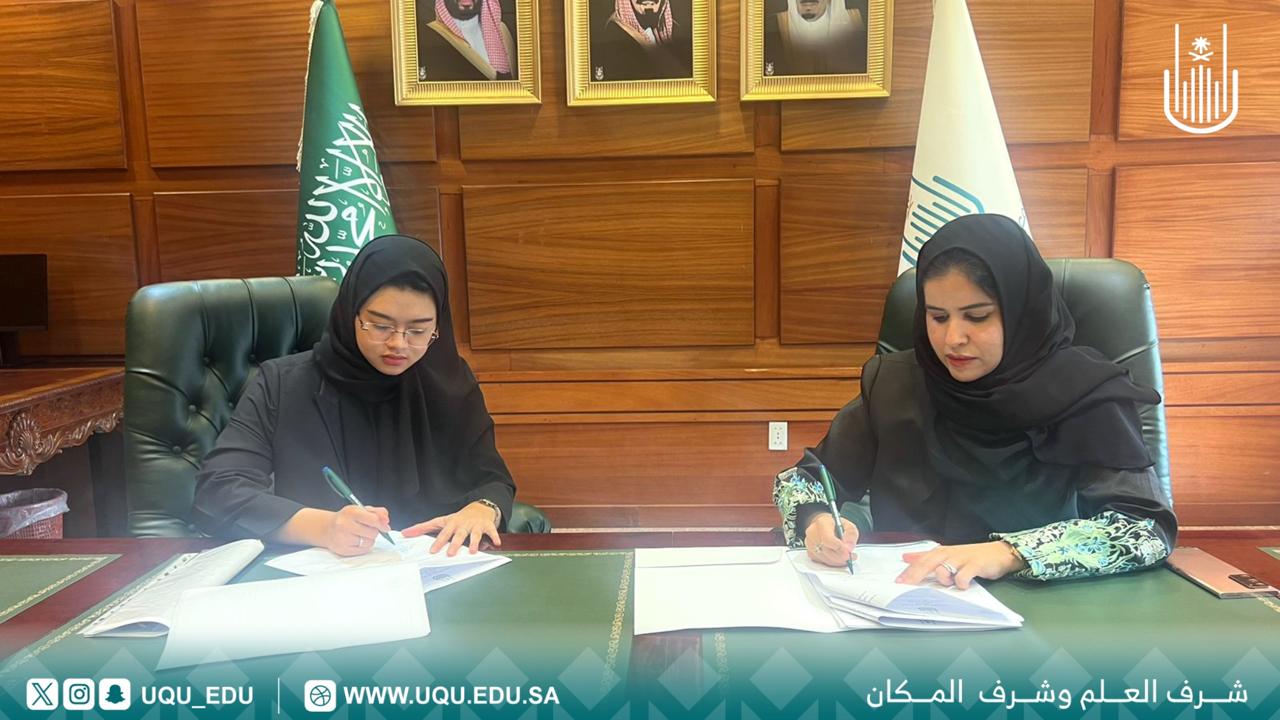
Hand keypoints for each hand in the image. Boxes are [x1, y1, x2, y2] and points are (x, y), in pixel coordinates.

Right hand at [322, 505, 389, 556]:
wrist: (327, 528)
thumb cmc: (347, 518)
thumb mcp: (361, 510)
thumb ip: (377, 512)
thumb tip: (386, 520)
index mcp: (351, 512)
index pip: (372, 519)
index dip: (382, 524)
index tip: (385, 527)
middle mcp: (344, 525)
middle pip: (372, 532)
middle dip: (374, 531)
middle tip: (367, 529)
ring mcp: (343, 538)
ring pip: (369, 542)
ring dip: (369, 539)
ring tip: (361, 535)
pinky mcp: (343, 550)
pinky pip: (363, 550)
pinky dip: (364, 546)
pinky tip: (357, 541)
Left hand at [402, 501, 500, 555]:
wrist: (479, 508)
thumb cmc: (458, 518)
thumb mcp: (442, 521)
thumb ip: (424, 528)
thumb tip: (405, 533)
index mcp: (452, 523)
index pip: (443, 532)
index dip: (438, 541)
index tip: (432, 551)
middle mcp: (463, 524)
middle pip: (459, 534)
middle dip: (455, 543)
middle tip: (450, 553)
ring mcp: (476, 525)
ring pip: (475, 534)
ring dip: (474, 542)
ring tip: (472, 552)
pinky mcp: (487, 526)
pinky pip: (491, 532)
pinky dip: (494, 537)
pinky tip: (496, 543)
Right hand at [803, 513, 858, 567]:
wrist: (825, 526)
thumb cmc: (836, 526)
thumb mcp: (848, 526)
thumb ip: (851, 535)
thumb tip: (848, 548)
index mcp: (822, 522)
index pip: (828, 538)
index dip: (838, 548)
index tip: (848, 552)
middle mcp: (812, 532)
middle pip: (826, 550)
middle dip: (840, 557)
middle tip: (850, 557)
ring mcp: (809, 543)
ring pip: (824, 558)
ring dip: (837, 561)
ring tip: (847, 558)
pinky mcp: (810, 552)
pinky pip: (822, 562)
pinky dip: (832, 562)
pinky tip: (838, 558)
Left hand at [897, 541, 1026, 588]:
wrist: (998, 553)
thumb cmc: (970, 556)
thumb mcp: (946, 555)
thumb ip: (926, 557)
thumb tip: (906, 557)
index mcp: (941, 552)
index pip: (921, 561)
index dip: (909, 571)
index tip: (897, 582)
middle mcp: (949, 554)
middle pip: (928, 563)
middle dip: (915, 575)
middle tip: (907, 586)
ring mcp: (962, 559)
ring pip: (944, 568)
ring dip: (942, 579)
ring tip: (949, 583)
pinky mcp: (976, 564)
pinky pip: (964, 575)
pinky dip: (961, 582)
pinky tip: (962, 585)